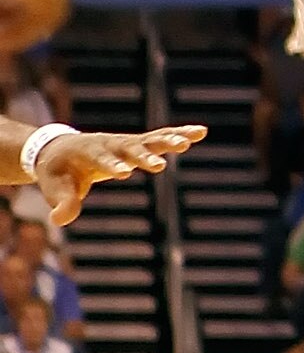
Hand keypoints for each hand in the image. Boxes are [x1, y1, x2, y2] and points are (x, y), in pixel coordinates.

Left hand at [33, 124, 206, 226]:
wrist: (61, 149)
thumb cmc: (58, 172)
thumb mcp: (54, 188)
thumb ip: (62, 203)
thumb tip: (59, 220)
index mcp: (88, 152)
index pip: (102, 159)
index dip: (112, 165)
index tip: (125, 173)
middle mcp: (111, 143)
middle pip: (130, 148)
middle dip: (144, 157)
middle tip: (160, 166)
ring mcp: (127, 141)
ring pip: (150, 139)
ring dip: (168, 140)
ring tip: (188, 142)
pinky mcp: (139, 143)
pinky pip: (161, 137)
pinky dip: (180, 133)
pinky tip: (200, 132)